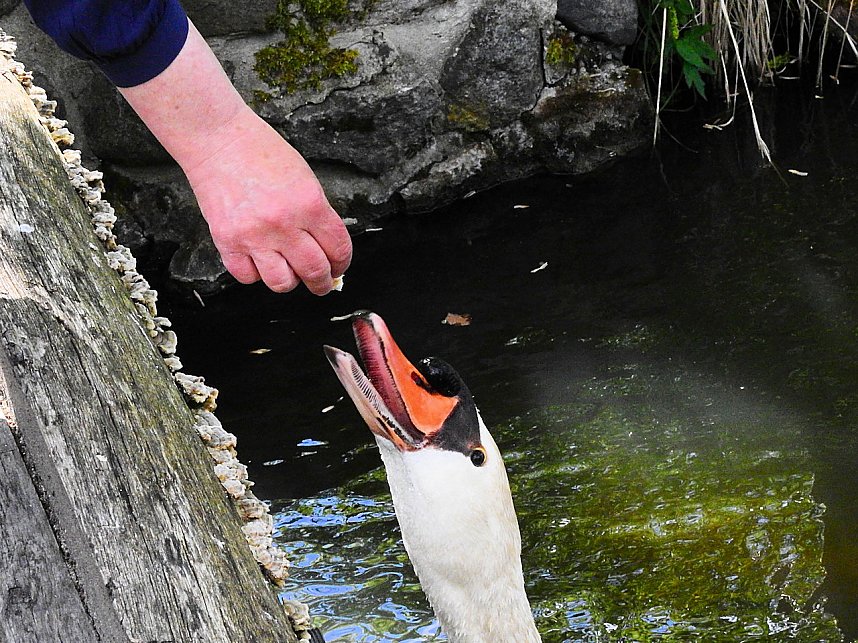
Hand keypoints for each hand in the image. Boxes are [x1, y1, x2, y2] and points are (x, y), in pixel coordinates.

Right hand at [183, 107, 351, 293]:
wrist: (218, 138)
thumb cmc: (260, 151)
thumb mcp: (305, 178)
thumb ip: (316, 214)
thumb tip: (326, 246)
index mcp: (310, 204)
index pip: (338, 248)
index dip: (342, 263)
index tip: (339, 267)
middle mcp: (284, 223)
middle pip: (314, 271)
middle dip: (322, 282)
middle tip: (321, 283)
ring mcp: (254, 235)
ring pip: (282, 283)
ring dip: (290, 282)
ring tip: (289, 272)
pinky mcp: (227, 241)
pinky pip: (248, 276)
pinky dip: (255, 274)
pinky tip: (258, 260)